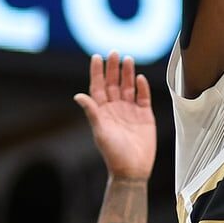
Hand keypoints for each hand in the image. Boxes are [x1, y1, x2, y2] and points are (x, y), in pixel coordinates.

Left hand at [73, 52, 154, 180]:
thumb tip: (78, 95)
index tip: (97, 57)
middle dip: (113, 68)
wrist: (132, 169)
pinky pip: (143, 97)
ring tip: (128, 59)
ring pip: (128, 87)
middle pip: (113, 83)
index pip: (98, 87)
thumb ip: (92, 112)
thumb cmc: (113, 153)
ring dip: (127, 74)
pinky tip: (140, 78)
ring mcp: (130, 111)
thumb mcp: (100, 131)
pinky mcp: (144, 116)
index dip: (97, 72)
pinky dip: (142, 87)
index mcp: (102, 111)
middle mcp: (115, 108)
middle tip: (114, 52)